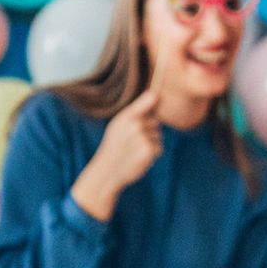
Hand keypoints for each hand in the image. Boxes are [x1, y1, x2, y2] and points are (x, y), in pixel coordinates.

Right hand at [72, 90, 161, 218]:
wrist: (107, 171)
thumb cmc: (114, 146)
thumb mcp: (118, 125)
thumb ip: (135, 111)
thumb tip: (155, 96)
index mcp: (127, 115)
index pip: (151, 97)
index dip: (158, 98)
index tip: (159, 98)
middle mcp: (135, 124)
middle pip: (156, 122)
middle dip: (149, 131)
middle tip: (132, 142)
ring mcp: (142, 137)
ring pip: (158, 136)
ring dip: (150, 144)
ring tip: (134, 150)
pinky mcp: (149, 150)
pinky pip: (159, 148)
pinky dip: (152, 155)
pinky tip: (138, 157)